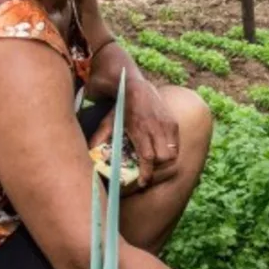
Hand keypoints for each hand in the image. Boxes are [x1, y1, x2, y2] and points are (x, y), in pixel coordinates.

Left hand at [89, 75, 179, 189]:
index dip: (147, 173)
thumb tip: (92, 158)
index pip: (148, 157)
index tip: (143, 182)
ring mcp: (166, 124)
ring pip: (172, 153)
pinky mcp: (172, 122)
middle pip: (163, 158)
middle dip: (156, 168)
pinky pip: (176, 144)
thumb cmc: (120, 107)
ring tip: (155, 162)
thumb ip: (100, 139)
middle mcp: (155, 127)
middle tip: (147, 171)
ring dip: (164, 161)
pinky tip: (161, 150)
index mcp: (139, 129)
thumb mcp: (108, 122)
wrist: (135, 86)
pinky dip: (170, 150)